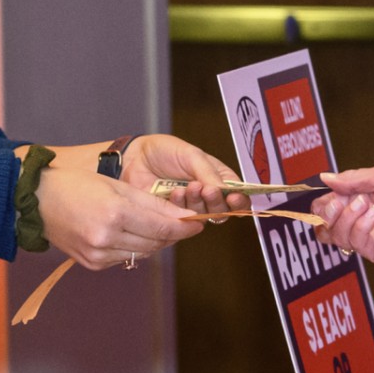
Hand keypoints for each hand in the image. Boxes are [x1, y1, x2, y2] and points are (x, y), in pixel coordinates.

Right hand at [35, 164, 205, 270]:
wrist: (35, 201)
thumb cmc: (74, 184)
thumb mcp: (116, 185)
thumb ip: (150, 203)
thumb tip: (182, 217)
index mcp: (114, 212)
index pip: (163, 227)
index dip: (185, 226)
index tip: (198, 222)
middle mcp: (106, 238)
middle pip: (156, 242)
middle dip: (172, 234)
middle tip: (184, 223)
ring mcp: (98, 254)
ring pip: (143, 253)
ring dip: (155, 241)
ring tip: (159, 226)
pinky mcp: (92, 264)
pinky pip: (125, 257)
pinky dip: (135, 247)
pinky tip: (133, 233)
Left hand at [121, 134, 249, 212]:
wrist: (134, 159)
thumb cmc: (162, 152)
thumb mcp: (191, 154)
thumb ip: (208, 171)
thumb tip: (225, 189)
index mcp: (216, 176)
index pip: (237, 192)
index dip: (240, 198)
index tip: (234, 196)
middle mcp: (206, 194)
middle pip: (224, 208)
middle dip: (217, 200)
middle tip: (207, 189)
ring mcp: (190, 207)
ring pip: (205, 216)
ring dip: (198, 202)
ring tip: (188, 187)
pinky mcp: (173, 217)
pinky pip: (185, 220)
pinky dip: (182, 207)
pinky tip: (174, 193)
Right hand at [311, 163, 373, 265]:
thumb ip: (353, 179)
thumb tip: (325, 177)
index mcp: (357, 198)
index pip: (326, 206)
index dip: (322, 202)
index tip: (329, 193)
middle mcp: (359, 219)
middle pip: (324, 226)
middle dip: (326, 213)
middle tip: (338, 202)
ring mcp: (368, 237)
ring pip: (337, 236)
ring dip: (346, 217)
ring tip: (366, 203)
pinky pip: (357, 243)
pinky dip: (360, 226)